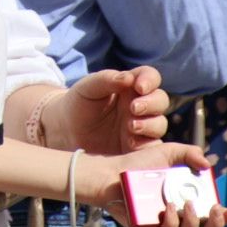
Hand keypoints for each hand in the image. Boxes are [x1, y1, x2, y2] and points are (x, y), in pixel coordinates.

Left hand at [45, 67, 168, 153]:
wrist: (66, 131)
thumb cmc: (79, 103)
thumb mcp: (88, 87)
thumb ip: (107, 79)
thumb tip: (129, 78)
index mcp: (131, 87)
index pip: (150, 78)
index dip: (149, 80)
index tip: (139, 87)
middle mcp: (140, 106)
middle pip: (160, 101)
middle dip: (151, 104)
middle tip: (133, 108)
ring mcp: (141, 127)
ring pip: (159, 124)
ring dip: (150, 124)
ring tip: (130, 127)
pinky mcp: (138, 148)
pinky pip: (153, 148)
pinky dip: (147, 146)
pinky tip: (131, 144)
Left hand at [98, 144, 226, 226]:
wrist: (113, 171)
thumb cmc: (141, 164)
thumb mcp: (169, 153)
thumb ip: (190, 153)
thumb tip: (207, 164)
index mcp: (189, 206)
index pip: (213, 219)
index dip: (226, 219)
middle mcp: (179, 220)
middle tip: (214, 209)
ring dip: (192, 224)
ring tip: (187, 205)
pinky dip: (170, 225)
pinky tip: (169, 209)